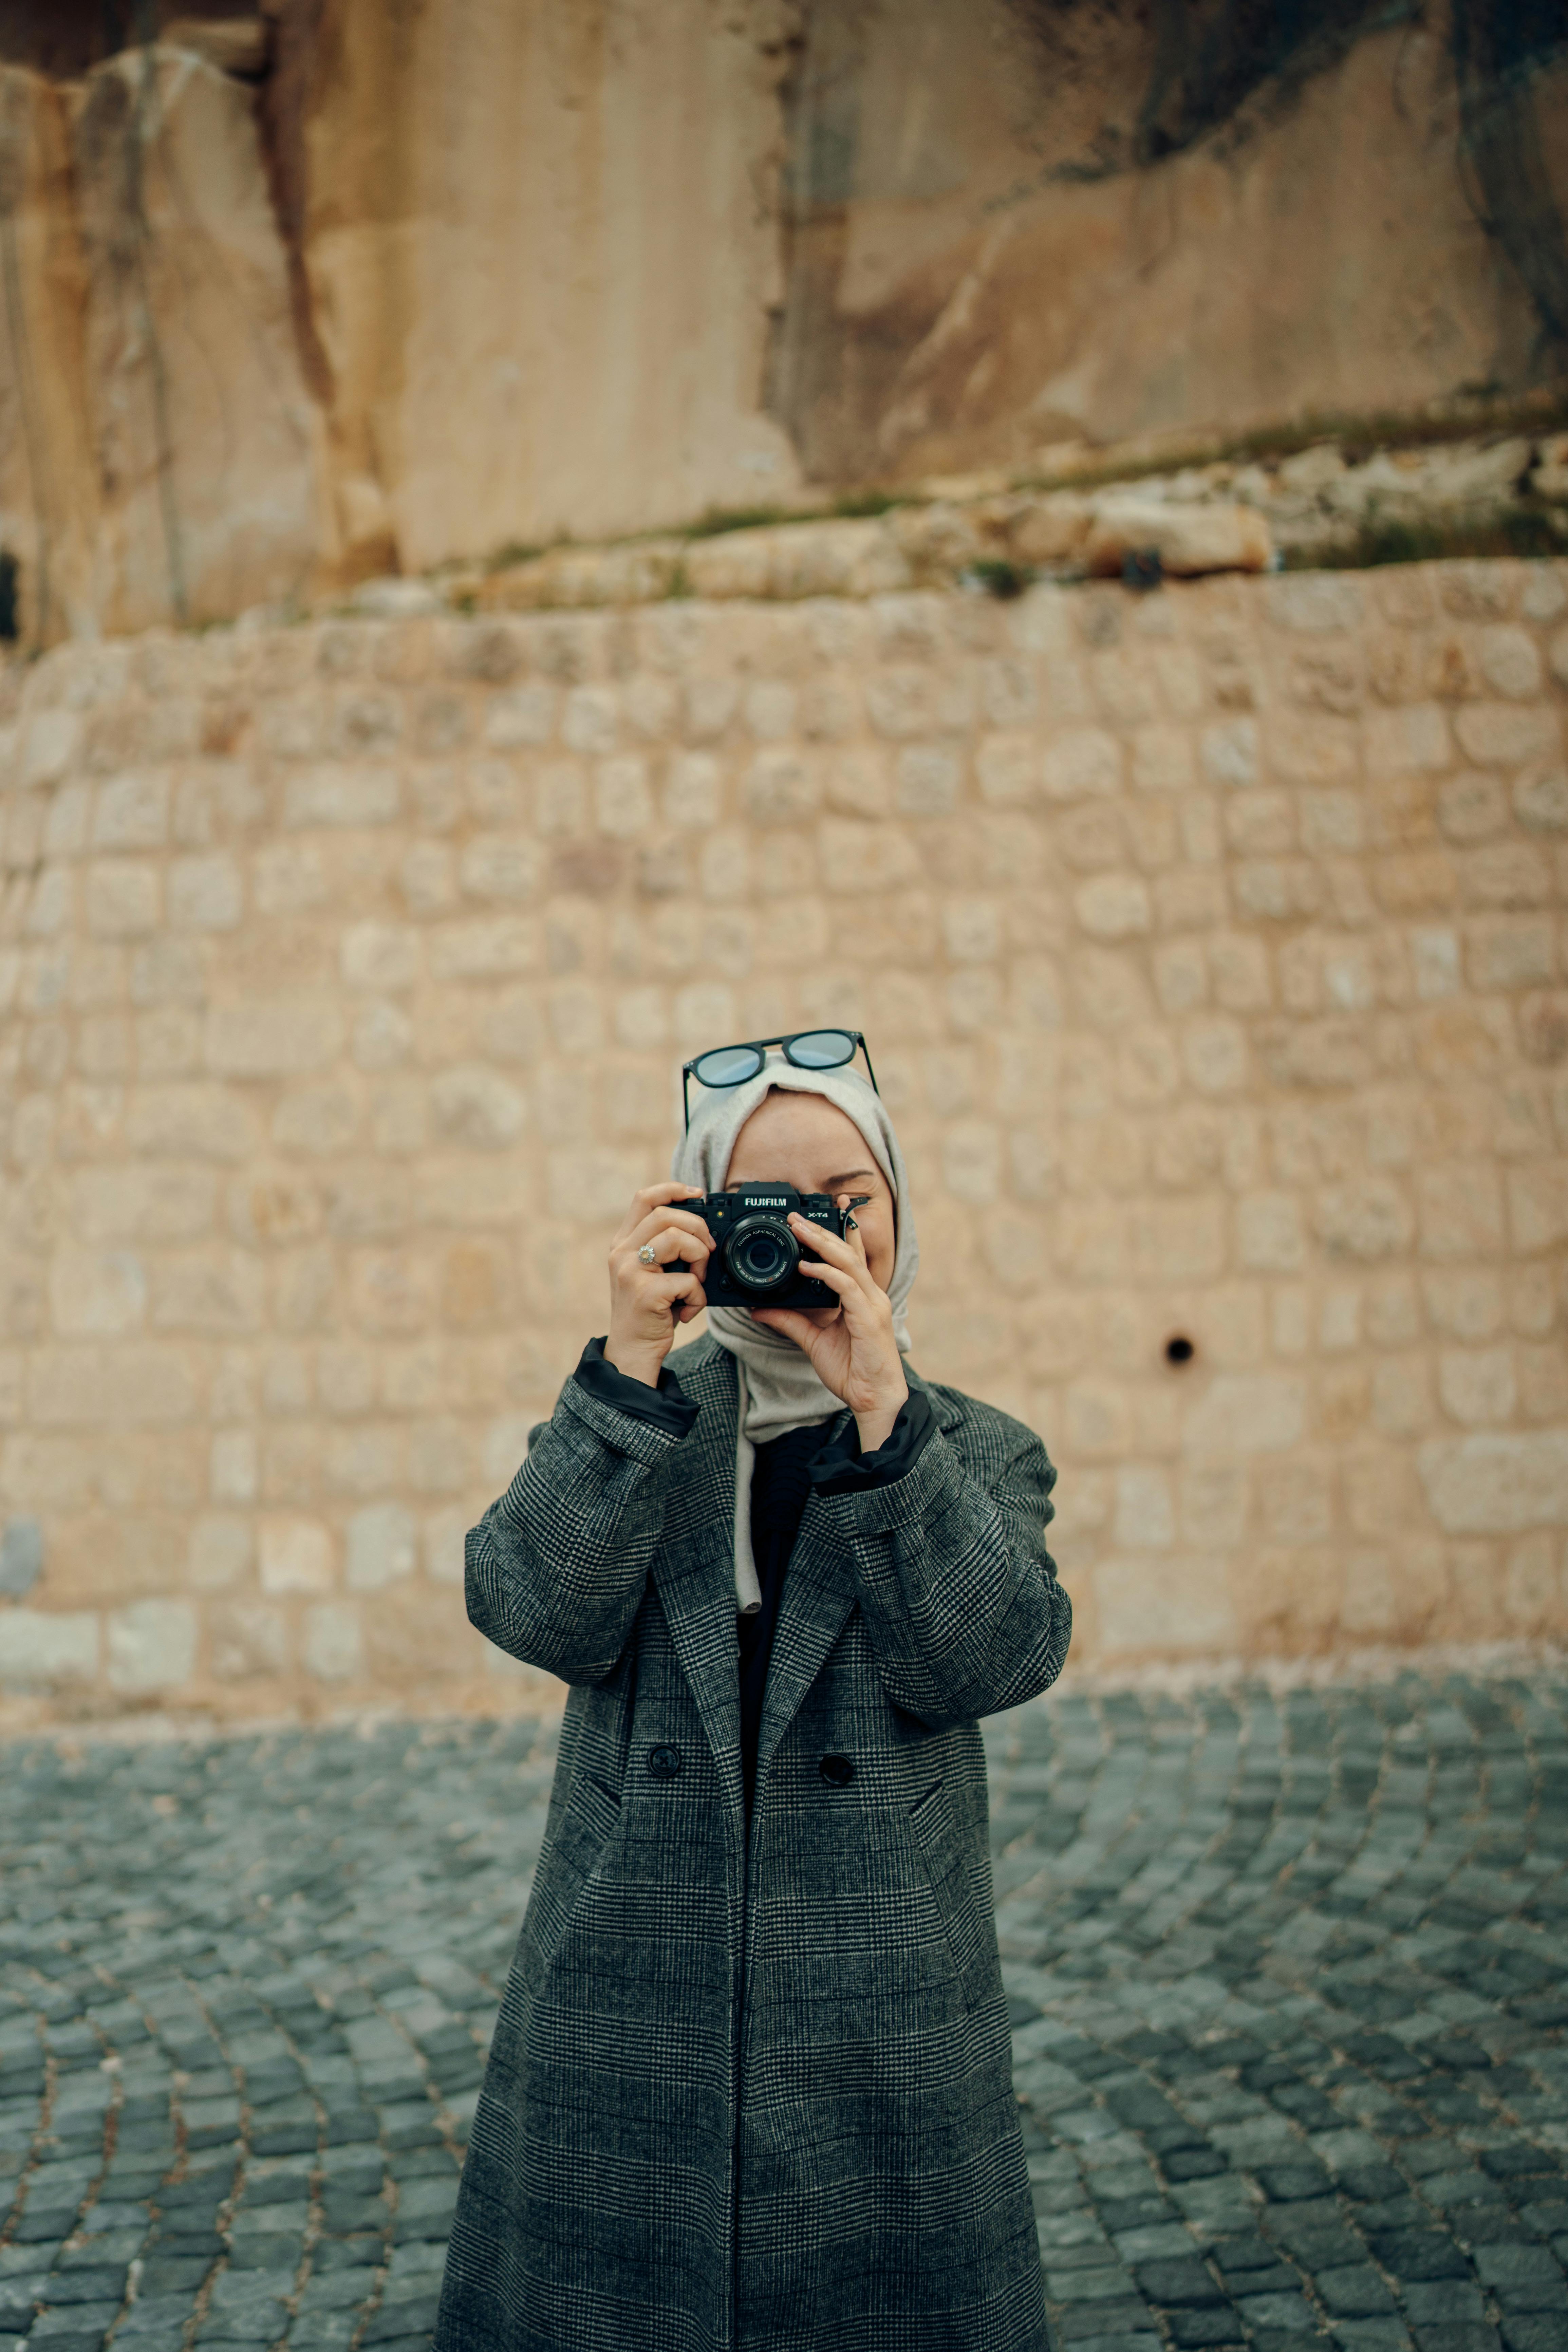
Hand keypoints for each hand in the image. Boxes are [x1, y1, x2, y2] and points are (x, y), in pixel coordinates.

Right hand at [604, 1184, 710, 1386]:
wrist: (632, 1352)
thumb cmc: (650, 1312)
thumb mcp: (651, 1273)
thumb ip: (664, 1248)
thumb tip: (702, 1228)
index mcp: (623, 1243)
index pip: (644, 1198)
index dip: (673, 1189)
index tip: (698, 1194)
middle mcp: (622, 1253)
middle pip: (666, 1215)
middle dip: (697, 1228)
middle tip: (707, 1250)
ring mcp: (631, 1272)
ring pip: (677, 1239)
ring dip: (700, 1259)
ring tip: (697, 1281)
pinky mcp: (645, 1294)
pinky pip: (687, 1280)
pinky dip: (698, 1296)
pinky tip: (689, 1309)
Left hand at [751, 1201, 907, 1451]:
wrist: (873, 1399)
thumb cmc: (852, 1371)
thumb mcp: (813, 1341)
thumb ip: (790, 1321)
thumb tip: (759, 1309)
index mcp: (862, 1298)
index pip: (851, 1256)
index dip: (840, 1231)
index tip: (821, 1212)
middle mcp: (870, 1295)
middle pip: (848, 1251)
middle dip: (822, 1230)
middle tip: (795, 1216)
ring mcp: (872, 1304)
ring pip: (848, 1262)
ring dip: (822, 1243)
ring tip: (798, 1229)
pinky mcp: (869, 1317)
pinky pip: (846, 1286)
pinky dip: (825, 1273)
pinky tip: (806, 1267)